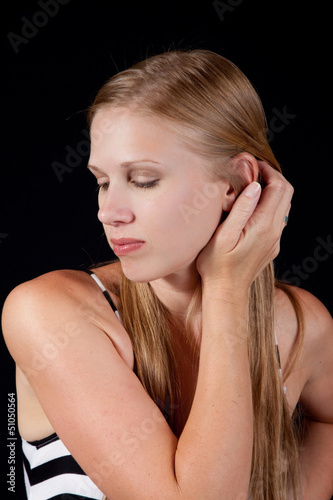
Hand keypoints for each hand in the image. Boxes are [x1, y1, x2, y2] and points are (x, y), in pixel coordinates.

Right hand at [196, 162, 293, 290]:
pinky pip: (277, 219)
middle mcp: (274, 231)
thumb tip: (254, 186)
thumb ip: (241, 210)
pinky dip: (270, 205)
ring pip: (284, 206)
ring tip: (251, 184)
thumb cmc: (217, 265)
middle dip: (273, 177)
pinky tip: (252, 206)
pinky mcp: (272, 245)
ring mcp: (275, 239)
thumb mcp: (223, 236)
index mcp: (263, 225)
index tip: (251, 164)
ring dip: (272, 191)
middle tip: (252, 170)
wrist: (226, 292)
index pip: (278, 188)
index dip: (268, 171)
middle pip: (286, 194)